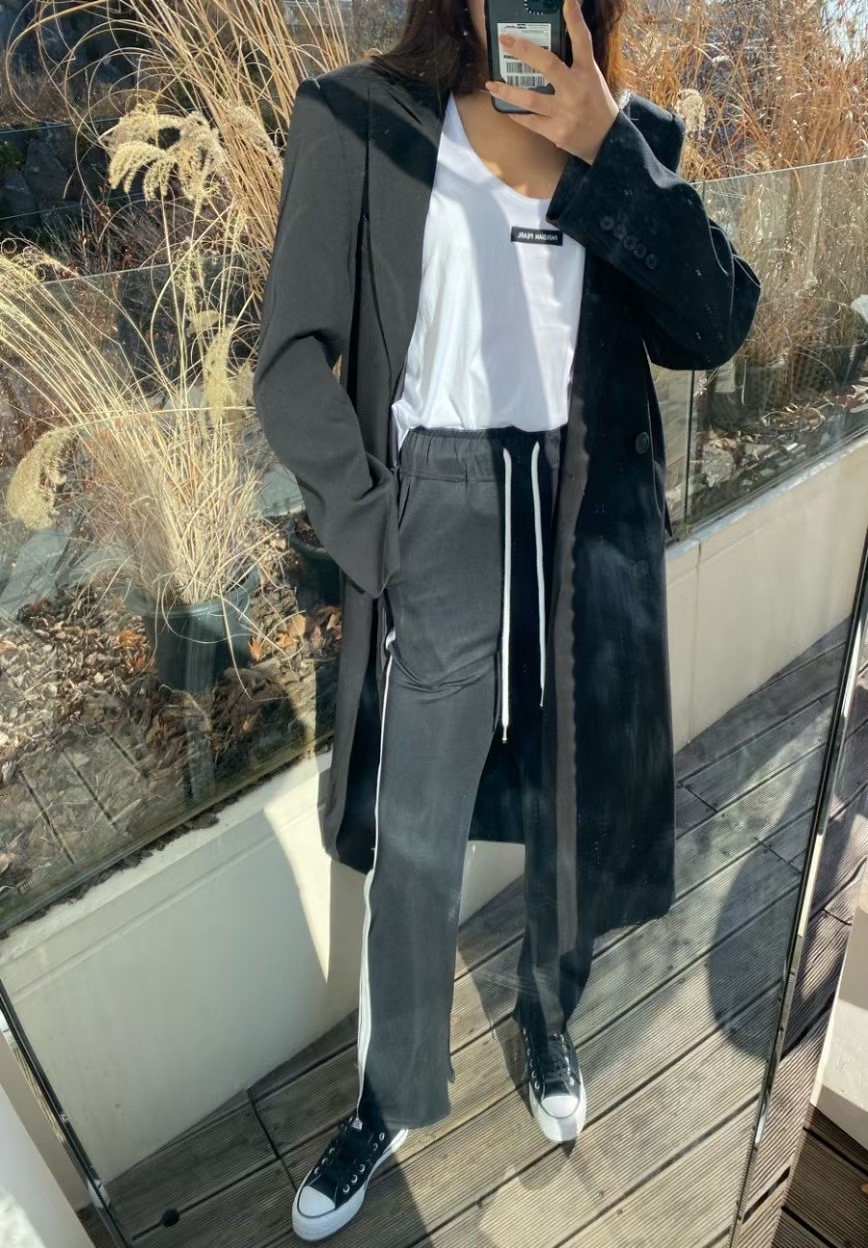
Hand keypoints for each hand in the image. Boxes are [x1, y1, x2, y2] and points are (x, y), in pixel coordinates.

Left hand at [484, 0, 619, 163]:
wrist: (606, 140)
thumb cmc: (595, 104)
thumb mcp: (591, 78)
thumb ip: (573, 64)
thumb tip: (546, 49)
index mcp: (587, 72)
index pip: (582, 42)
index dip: (575, 21)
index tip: (567, 3)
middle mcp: (575, 90)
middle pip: (548, 65)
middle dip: (524, 51)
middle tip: (505, 40)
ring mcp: (564, 112)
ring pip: (531, 99)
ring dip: (507, 92)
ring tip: (490, 84)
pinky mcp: (556, 132)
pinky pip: (530, 121)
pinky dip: (516, 113)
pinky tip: (505, 108)